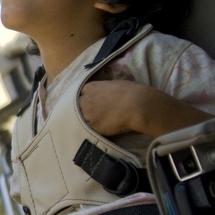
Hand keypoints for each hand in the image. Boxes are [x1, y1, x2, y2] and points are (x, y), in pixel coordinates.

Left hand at [80, 80, 212, 138]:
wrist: (138, 105)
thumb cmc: (131, 92)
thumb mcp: (114, 84)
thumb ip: (103, 89)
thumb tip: (103, 93)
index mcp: (90, 87)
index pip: (80, 94)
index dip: (85, 99)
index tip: (90, 104)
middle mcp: (85, 100)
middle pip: (77, 107)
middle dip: (82, 110)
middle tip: (91, 115)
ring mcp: (87, 114)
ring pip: (80, 119)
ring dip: (85, 121)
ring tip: (96, 124)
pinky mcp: (92, 126)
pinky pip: (87, 129)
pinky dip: (91, 130)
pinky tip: (99, 130)